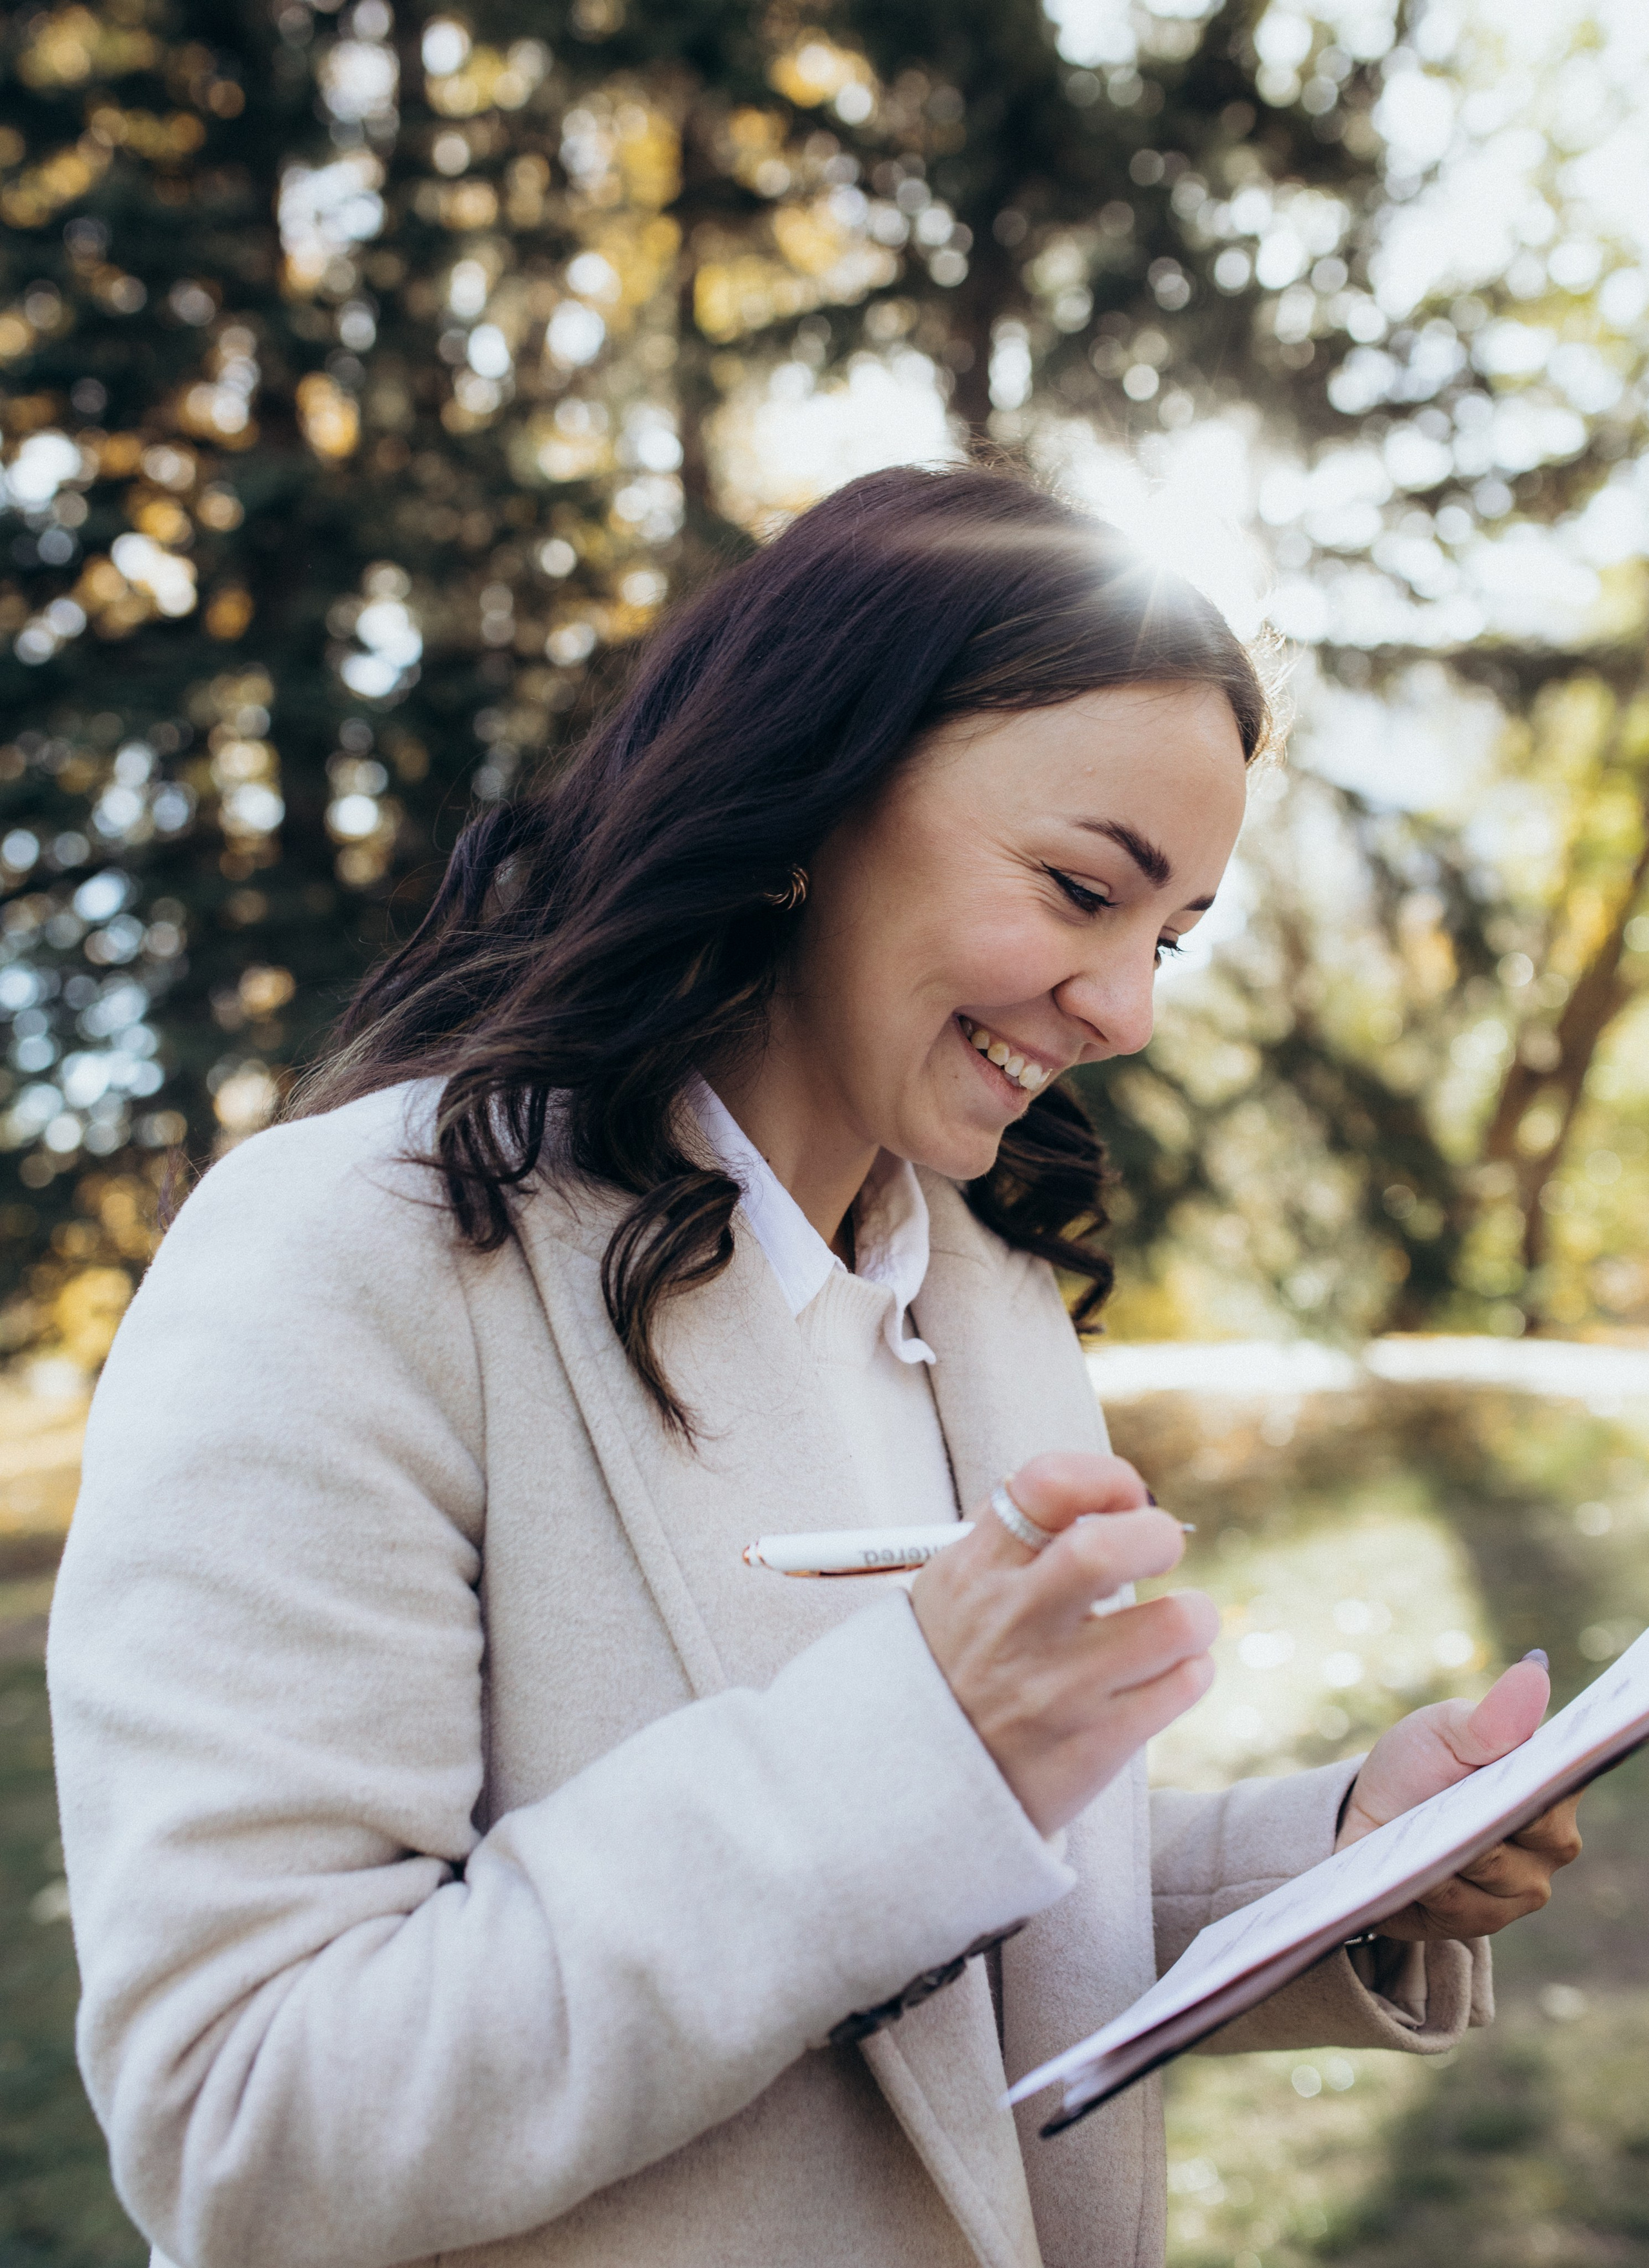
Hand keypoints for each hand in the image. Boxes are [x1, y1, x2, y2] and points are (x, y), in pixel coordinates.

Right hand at [911, 1453, 1217, 1836]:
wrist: (913, 1785)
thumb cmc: (954, 1666)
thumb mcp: (957, 1588)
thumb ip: (1020, 1540)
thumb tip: (1117, 1500)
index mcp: (977, 1571)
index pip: (1047, 1486)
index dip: (1106, 1479)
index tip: (1126, 1499)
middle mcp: (1014, 1624)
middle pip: (1108, 1548)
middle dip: (1156, 1536)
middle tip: (1159, 1552)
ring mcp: (1056, 1689)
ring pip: (1173, 1623)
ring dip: (1191, 1615)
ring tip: (1175, 1624)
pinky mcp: (1093, 1747)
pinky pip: (1181, 1686)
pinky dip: (1189, 1670)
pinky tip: (1164, 1673)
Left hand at [1336, 1653, 1583, 1940]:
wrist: (1370, 1813)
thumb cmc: (1421, 1764)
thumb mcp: (1445, 1730)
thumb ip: (1490, 1716)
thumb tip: (1533, 1673)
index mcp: (1551, 1788)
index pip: (1565, 1781)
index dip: (1556, 1776)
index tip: (1541, 1770)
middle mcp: (1549, 1845)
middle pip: (1535, 1841)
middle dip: (1495, 1824)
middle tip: (1464, 1810)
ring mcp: (1517, 1890)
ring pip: (1497, 1881)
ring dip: (1457, 1861)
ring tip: (1423, 1845)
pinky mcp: (1476, 1921)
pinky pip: (1458, 1911)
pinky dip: (1431, 1891)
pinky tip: (1409, 1877)